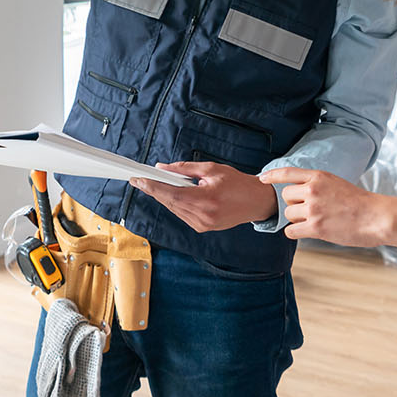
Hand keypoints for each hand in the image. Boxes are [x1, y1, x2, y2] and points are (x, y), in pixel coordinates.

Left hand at [129, 161, 277, 232]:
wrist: (257, 202)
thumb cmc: (238, 183)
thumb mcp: (212, 169)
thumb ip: (184, 169)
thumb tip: (162, 168)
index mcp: (206, 200)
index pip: (172, 194)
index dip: (153, 187)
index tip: (138, 180)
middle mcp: (203, 217)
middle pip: (170, 203)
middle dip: (153, 190)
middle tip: (138, 179)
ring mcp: (203, 225)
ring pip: (174, 210)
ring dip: (163, 197)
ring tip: (151, 184)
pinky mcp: (203, 228)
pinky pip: (182, 215)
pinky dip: (174, 204)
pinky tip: (169, 194)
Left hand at [260, 167, 396, 247]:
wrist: (378, 217)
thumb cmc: (362, 204)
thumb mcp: (338, 184)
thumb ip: (319, 187)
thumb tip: (302, 195)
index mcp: (319, 177)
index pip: (288, 173)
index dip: (272, 176)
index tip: (262, 178)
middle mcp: (313, 190)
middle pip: (285, 197)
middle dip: (292, 206)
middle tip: (308, 212)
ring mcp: (313, 208)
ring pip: (288, 214)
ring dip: (296, 220)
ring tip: (315, 222)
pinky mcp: (316, 227)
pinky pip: (291, 231)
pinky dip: (296, 233)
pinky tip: (309, 232)